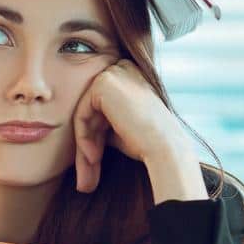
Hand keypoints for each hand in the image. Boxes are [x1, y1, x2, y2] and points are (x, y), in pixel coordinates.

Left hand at [72, 58, 192, 192]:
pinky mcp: (103, 83)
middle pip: (91, 109)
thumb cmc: (145, 142)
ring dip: (84, 144)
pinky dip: (83, 137)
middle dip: (87, 142)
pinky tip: (93, 156)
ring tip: (88, 173)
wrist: (164, 147)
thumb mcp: (119, 127)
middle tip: (86, 175)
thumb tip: (79, 130)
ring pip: (84, 112)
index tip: (95, 161)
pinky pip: (81, 113)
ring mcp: (113, 73)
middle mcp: (122, 69)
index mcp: (129, 75)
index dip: (95, 135)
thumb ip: (101, 121)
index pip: (100, 106)